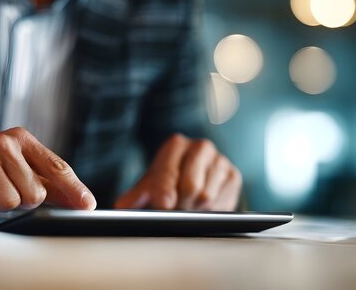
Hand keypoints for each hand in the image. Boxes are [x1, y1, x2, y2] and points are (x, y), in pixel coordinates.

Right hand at [0, 127, 96, 217]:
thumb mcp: (20, 171)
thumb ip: (51, 185)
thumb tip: (82, 202)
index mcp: (21, 139)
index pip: (56, 166)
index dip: (74, 188)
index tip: (88, 206)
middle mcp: (3, 142)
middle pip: (34, 193)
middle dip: (21, 202)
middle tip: (4, 192)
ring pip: (10, 202)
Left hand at [115, 134, 241, 210]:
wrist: (194, 177)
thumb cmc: (168, 181)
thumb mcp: (149, 186)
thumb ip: (135, 196)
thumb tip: (122, 208)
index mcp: (176, 145)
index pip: (169, 170)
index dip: (165, 190)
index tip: (163, 204)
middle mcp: (200, 147)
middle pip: (190, 186)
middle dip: (180, 204)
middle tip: (174, 210)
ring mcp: (220, 160)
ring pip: (206, 197)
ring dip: (194, 209)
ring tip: (187, 207)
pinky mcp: (233, 175)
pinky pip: (222, 202)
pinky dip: (210, 210)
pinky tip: (203, 207)